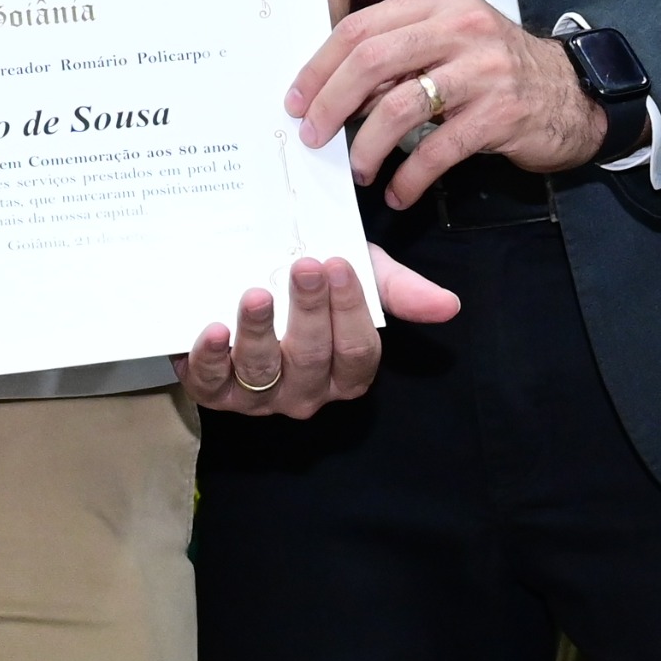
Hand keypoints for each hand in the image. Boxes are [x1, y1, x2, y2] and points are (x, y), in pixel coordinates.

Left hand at [182, 252, 462, 417]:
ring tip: (256, 294)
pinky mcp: (213, 393)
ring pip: (262, 373)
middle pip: (313, 358)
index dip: (351, 310)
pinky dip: (210, 358)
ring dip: (258, 333)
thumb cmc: (311, 288)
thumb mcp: (361, 278)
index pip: (358, 351)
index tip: (339, 263)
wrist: (244, 283)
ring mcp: (258, 398)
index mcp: (346, 372)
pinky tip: (212, 330)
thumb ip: (401, 291)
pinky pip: (211, 384)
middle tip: (305, 265)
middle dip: (310, 311)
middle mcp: (306, 392)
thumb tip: (450, 304)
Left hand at [290, 0, 608, 203]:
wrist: (571, 93)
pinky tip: (399, 192)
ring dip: (367, 147)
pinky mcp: (501, 113)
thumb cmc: (499, 67)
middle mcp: (462, 27)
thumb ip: (400, 51)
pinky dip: (409, 177)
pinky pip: (438, 150)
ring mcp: (484, 69)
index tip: (298, 99)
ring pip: (400, 108)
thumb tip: (333, 87)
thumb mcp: (451, 38)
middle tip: (314, 135)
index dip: (321, 65)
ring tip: (359, 170)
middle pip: (372, 60)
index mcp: (440, 1)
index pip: (361, 26)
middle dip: (331, 103)